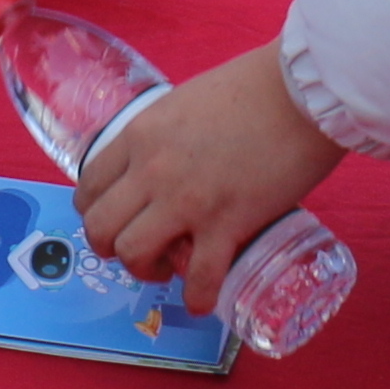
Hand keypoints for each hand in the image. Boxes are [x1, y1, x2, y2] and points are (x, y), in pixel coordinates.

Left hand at [77, 44, 346, 311]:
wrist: (300, 92)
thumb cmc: (251, 88)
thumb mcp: (185, 103)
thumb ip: (166, 134)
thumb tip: (169, 157)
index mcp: (140, 135)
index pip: (89, 186)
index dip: (95, 211)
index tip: (115, 220)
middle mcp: (152, 170)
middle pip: (100, 226)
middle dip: (110, 247)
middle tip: (137, 249)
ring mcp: (187, 200)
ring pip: (133, 253)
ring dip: (145, 270)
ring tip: (168, 268)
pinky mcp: (227, 224)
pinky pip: (199, 278)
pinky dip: (197, 298)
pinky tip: (203, 300)